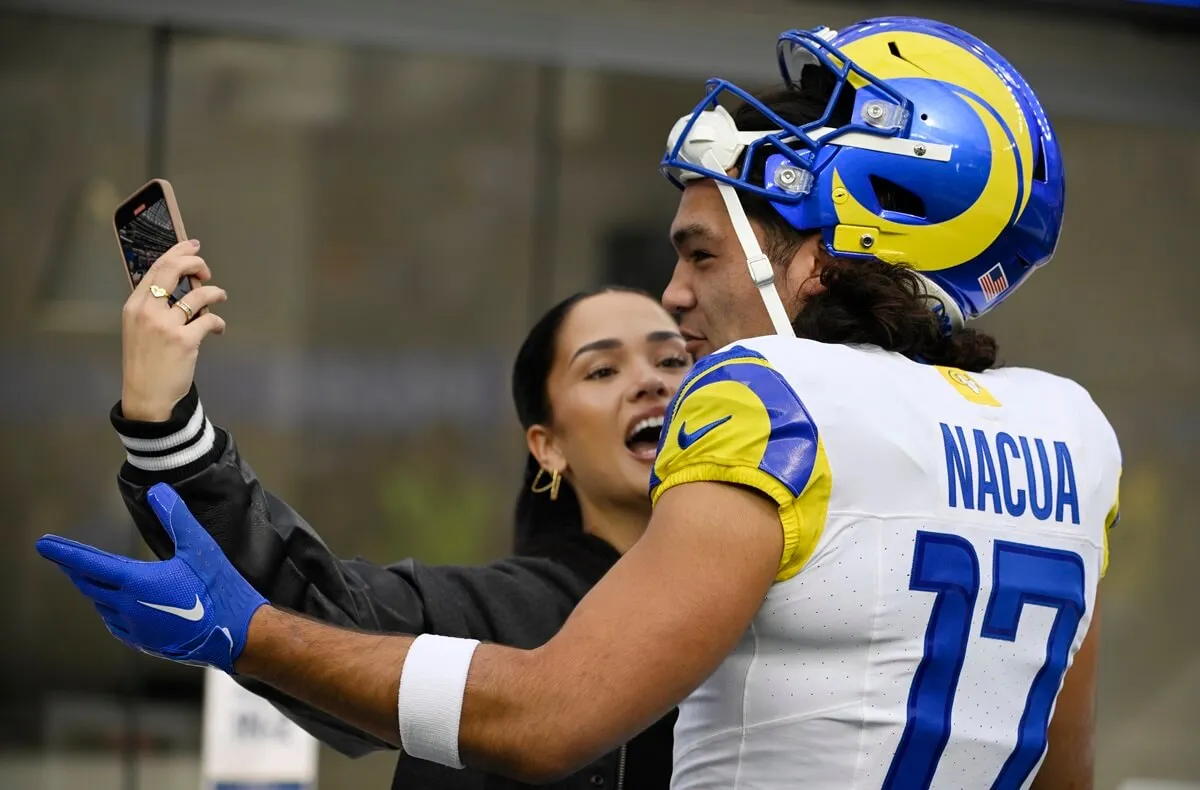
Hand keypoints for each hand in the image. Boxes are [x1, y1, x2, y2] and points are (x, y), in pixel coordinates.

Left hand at [35, 483, 266, 673]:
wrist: (237, 633)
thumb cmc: (221, 588)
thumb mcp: (200, 547)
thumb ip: (176, 517)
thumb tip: (157, 490)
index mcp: (138, 583)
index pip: (90, 563)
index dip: (64, 552)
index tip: (43, 544)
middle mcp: (129, 607)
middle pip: (89, 585)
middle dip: (74, 569)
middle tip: (62, 558)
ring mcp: (135, 628)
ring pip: (101, 605)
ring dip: (93, 589)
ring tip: (90, 577)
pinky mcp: (144, 642)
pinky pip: (115, 623)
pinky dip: (109, 609)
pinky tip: (116, 605)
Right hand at [121, 239, 227, 420]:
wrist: (147, 396)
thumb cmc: (146, 362)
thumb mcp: (139, 329)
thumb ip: (154, 306)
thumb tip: (182, 284)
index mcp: (134, 305)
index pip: (157, 267)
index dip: (178, 252)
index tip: (193, 246)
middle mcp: (147, 311)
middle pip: (173, 270)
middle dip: (195, 262)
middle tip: (207, 271)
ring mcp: (165, 325)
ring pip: (198, 294)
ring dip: (215, 293)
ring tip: (220, 297)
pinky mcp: (184, 340)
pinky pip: (209, 319)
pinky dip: (218, 321)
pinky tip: (218, 327)